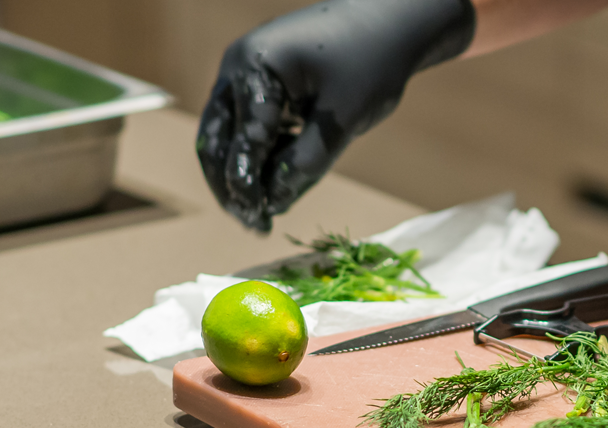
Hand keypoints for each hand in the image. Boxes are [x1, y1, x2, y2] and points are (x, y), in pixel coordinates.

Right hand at [198, 0, 474, 231]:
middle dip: (231, 185)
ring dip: (241, 175)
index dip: (247, 184)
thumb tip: (273, 203)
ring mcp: (245, 76)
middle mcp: (238, 68)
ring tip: (260, 214)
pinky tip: (272, 187)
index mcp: (254, 66)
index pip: (242, 138)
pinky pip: (246, 128)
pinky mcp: (259, 87)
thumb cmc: (371, 62)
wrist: (391, 23)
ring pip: (227, 137)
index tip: (257, 220)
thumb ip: (305, 162)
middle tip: (253, 224)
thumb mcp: (341, 119)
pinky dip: (256, 158)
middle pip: (216, 139)